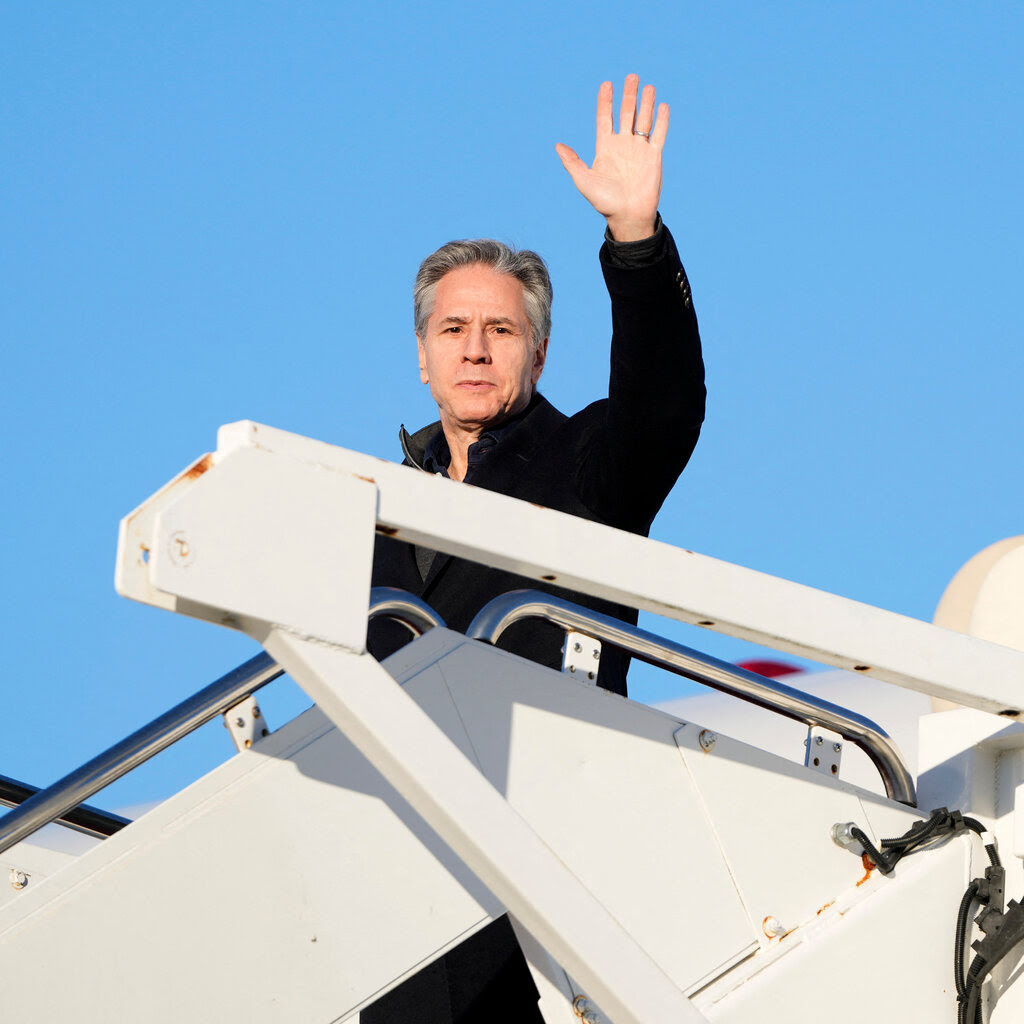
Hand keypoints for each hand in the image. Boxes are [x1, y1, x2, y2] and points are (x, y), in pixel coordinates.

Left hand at [556, 74, 667, 241]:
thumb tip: (558, 145)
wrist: (627, 215)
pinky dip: (661, 120)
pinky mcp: (654, 156)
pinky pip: (658, 134)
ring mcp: (639, 149)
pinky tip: (662, 105)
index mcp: (605, 148)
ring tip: (647, 86)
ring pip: (643, 120)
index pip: (605, 119)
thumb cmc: (605, 202)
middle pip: (626, 114)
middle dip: (628, 95)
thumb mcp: (584, 181)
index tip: (606, 84)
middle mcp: (623, 145)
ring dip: (645, 103)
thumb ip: (572, 162)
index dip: (605, 101)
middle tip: (631, 76)